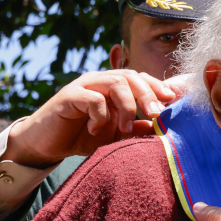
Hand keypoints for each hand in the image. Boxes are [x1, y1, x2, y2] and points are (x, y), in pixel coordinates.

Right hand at [5, 70, 178, 167]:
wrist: (47, 144)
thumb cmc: (82, 136)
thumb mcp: (114, 135)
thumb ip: (135, 129)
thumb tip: (160, 128)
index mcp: (114, 87)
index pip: (141, 79)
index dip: (158, 87)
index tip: (173, 101)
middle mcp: (101, 81)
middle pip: (131, 76)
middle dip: (148, 95)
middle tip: (156, 115)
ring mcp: (85, 86)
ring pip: (115, 82)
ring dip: (126, 105)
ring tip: (123, 128)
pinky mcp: (69, 96)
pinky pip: (92, 98)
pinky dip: (100, 115)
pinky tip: (94, 129)